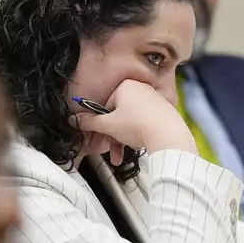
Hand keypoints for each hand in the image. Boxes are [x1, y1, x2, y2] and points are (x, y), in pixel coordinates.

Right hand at [75, 80, 195, 158]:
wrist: (169, 136)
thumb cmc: (139, 125)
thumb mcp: (109, 125)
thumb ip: (90, 122)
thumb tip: (75, 119)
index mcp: (126, 86)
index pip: (105, 105)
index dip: (99, 124)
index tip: (95, 136)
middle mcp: (141, 89)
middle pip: (117, 115)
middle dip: (110, 136)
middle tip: (105, 150)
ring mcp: (153, 100)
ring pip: (130, 122)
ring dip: (121, 141)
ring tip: (120, 156)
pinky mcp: (163, 112)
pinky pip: (144, 123)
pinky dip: (137, 136)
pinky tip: (135, 147)